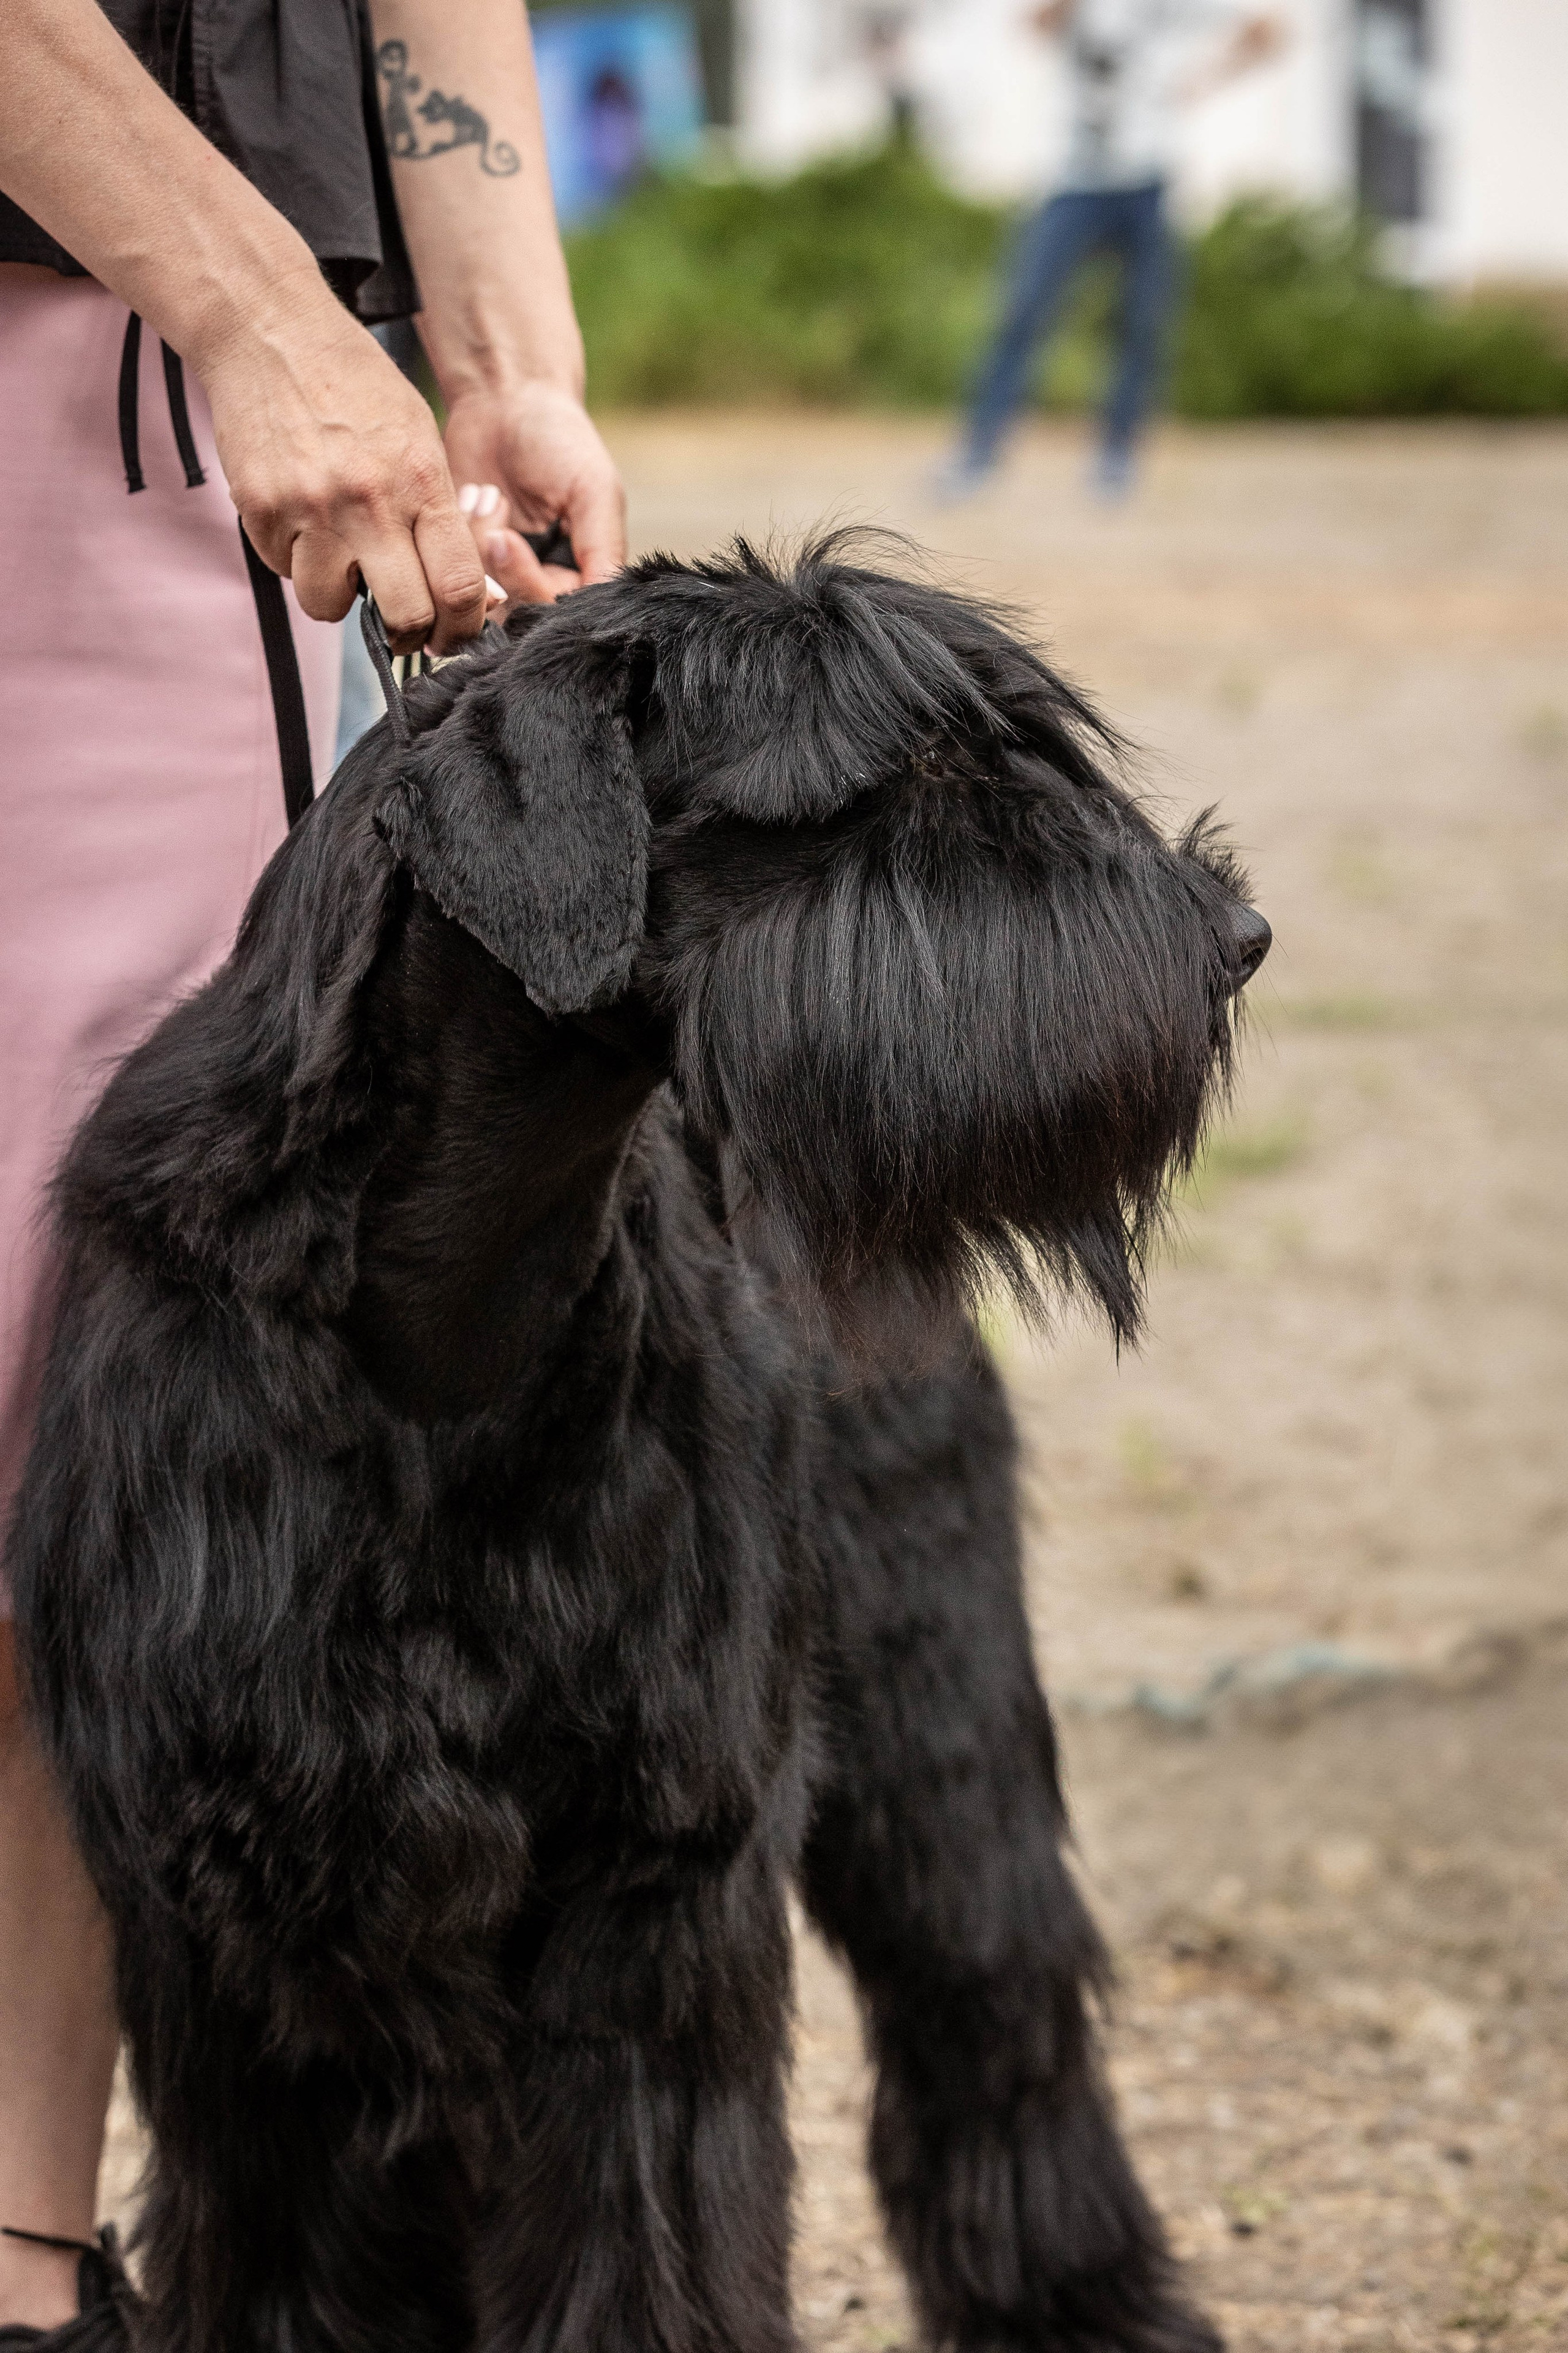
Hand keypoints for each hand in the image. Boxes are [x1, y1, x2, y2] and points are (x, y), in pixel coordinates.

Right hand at [200, 271, 490, 654]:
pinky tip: (300, 515)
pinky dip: (295, 558)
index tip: (452, 635)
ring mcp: (312, 509)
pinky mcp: (262, 511)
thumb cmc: (356, 389)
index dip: (460, 628)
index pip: (459, 587)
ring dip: (338, 595)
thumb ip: (439, 516)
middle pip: (405, 615)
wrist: (270, 332)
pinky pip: (284, 569)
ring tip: (339, 554)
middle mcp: (370, 501)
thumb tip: (470, 596)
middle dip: (407, 634)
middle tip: (402, 626)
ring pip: (329, 605)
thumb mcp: (419, 438)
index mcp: (421, 482)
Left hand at [443, 380, 625, 603]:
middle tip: (493, 512)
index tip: (506, 538)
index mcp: (583, 571)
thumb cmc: (557, 437)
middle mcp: (544, 579)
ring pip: (483, 596)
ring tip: (486, 494)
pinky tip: (471, 496)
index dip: (529, 585)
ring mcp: (503, 571)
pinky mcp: (467, 557)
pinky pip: (455, 572)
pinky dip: (458, 535)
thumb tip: (597, 602)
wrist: (503, 398)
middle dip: (498, 564)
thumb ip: (603, 552)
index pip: (558, 612)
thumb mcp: (594, 491)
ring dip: (477, 543)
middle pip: (518, 611)